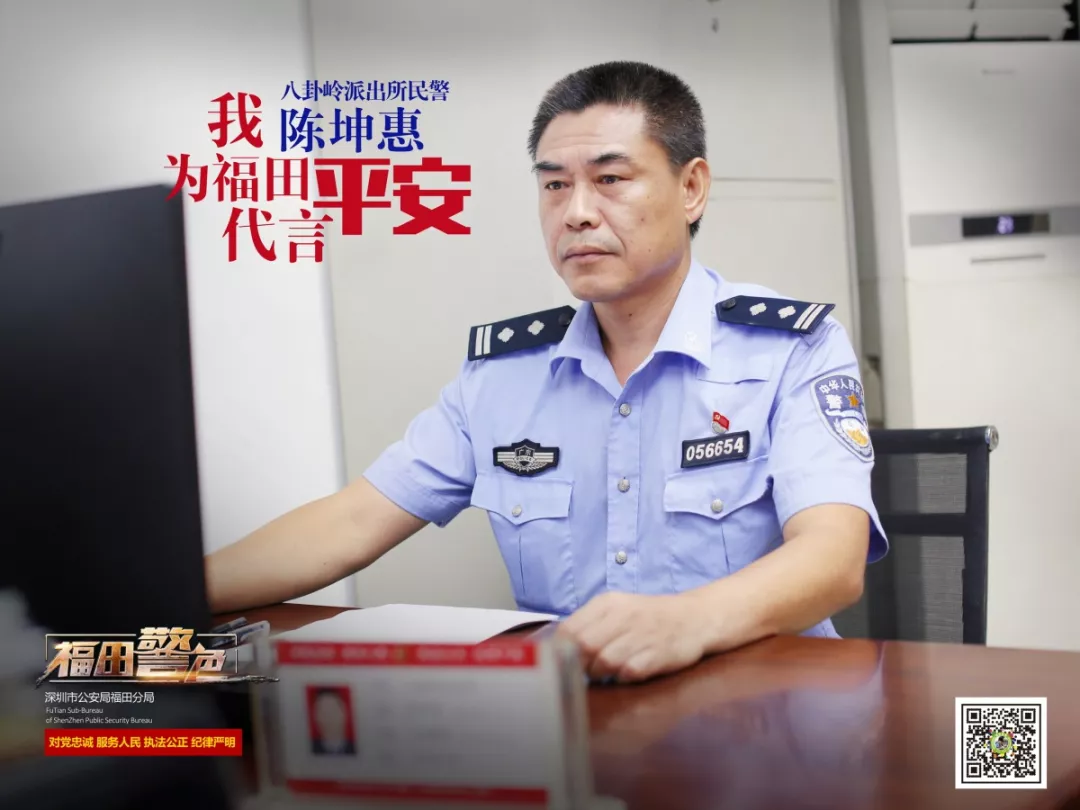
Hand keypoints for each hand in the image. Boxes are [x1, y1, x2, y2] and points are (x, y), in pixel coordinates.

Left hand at [555, 591, 706, 683]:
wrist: (695, 618)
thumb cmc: (648, 618)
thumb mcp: (617, 610)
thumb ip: (589, 625)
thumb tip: (557, 650)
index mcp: (607, 603)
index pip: (569, 629)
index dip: (561, 651)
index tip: (562, 662)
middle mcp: (623, 615)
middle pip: (583, 646)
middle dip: (580, 665)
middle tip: (586, 671)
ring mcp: (641, 634)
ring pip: (604, 661)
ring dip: (601, 673)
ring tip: (609, 672)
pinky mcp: (658, 654)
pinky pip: (628, 672)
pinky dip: (624, 677)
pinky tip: (628, 673)